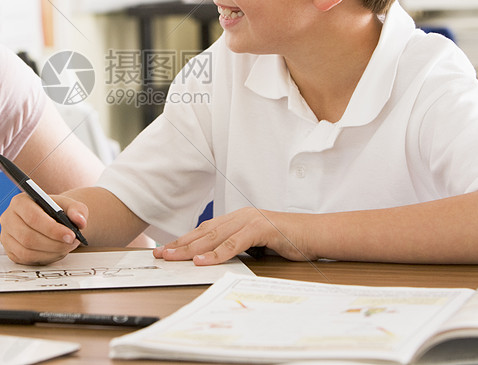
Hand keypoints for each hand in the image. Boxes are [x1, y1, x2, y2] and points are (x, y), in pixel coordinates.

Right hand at [0, 193, 87, 264]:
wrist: (50, 219)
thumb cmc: (57, 211)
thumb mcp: (69, 205)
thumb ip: (77, 210)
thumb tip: (79, 220)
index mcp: (20, 201)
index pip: (33, 217)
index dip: (52, 229)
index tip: (71, 235)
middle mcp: (8, 218)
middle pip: (28, 237)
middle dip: (54, 243)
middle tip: (72, 243)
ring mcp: (7, 236)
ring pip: (27, 251)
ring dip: (50, 252)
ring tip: (66, 247)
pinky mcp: (10, 251)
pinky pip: (26, 260)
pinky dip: (44, 258)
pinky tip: (55, 252)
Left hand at [153, 207, 312, 264]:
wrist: (316, 233)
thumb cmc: (289, 240)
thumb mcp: (258, 245)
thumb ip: (239, 248)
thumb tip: (217, 259)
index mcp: (238, 219)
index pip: (205, 231)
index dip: (184, 241)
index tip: (166, 250)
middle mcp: (240, 216)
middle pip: (204, 232)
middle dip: (180, 244)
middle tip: (161, 255)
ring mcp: (250, 220)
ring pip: (214, 237)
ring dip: (191, 249)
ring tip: (173, 258)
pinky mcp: (261, 229)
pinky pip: (234, 244)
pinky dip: (216, 253)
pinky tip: (202, 261)